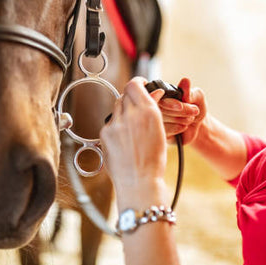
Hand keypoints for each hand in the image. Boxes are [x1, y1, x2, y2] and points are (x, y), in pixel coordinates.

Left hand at [100, 77, 167, 198]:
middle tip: (137, 108)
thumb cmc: (153, 161)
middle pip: (125, 95)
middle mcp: (130, 114)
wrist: (139, 182)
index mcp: (148, 112)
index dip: (137, 82)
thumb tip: (152, 95)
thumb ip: (153, 110)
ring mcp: (115, 124)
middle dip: (131, 99)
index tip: (141, 85)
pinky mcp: (104, 134)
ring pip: (117, 108)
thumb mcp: (160, 131)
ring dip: (124, 112)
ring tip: (132, 128)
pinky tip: (124, 140)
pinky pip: (110, 123)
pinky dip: (116, 127)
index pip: (135, 84)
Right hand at [158, 78, 206, 144]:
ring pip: (162, 121)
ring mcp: (154, 118)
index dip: (169, 103)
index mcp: (161, 92)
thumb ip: (190, 91)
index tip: (180, 106)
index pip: (158, 96)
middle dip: (179, 112)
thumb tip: (185, 81)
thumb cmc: (195, 106)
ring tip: (191, 118)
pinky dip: (175, 128)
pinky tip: (184, 126)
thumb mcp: (197, 97)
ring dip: (179, 120)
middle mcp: (154, 104)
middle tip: (195, 111)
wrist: (197, 125)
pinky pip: (163, 131)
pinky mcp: (157, 131)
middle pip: (160, 109)